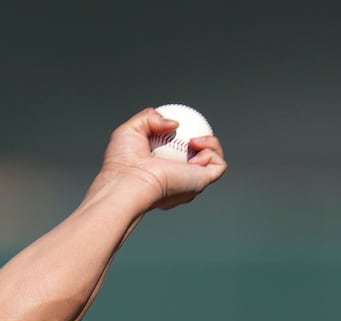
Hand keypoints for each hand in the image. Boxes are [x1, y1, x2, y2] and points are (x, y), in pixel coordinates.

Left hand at [91, 107, 227, 211]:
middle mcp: (177, 180)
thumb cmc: (121, 162)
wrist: (128, 181)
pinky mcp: (200, 183)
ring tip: (193, 140)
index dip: (184, 138)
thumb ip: (149, 118)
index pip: (179, 155)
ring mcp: (190, 183)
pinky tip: (196, 146)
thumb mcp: (130, 130)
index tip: (177, 126)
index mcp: (160, 171)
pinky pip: (219, 166)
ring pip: (214, 161)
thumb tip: (173, 123)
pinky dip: (213, 152)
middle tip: (189, 133)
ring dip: (211, 144)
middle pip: (200, 159)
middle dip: (203, 142)